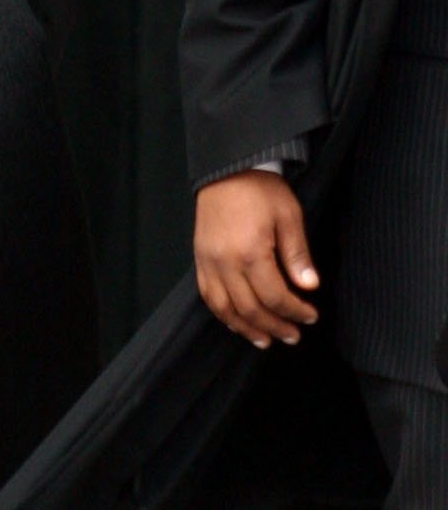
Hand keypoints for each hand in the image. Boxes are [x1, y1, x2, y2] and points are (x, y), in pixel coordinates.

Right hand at [193, 172, 318, 349]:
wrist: (225, 169)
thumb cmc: (260, 189)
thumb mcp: (289, 215)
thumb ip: (298, 254)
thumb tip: (309, 286)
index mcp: (250, 252)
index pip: (274, 296)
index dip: (295, 311)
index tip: (311, 316)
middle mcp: (225, 262)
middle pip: (250, 308)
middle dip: (275, 326)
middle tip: (293, 336)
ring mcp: (208, 262)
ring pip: (225, 309)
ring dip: (247, 328)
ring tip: (265, 340)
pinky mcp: (200, 259)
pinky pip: (208, 296)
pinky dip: (223, 315)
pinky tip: (237, 322)